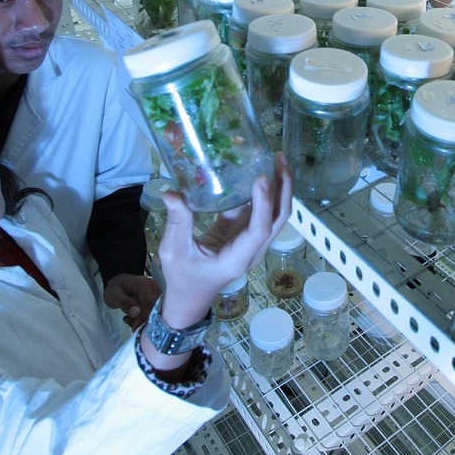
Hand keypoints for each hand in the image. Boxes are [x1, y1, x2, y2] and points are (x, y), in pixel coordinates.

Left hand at [103, 274, 159, 329]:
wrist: (120, 283)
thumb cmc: (116, 289)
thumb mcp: (113, 295)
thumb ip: (124, 303)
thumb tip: (136, 313)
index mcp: (143, 285)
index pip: (148, 304)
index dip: (143, 317)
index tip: (135, 327)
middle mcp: (153, 288)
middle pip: (154, 309)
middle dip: (142, 320)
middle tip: (130, 323)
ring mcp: (157, 294)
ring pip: (155, 313)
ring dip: (143, 320)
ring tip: (129, 318)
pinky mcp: (157, 300)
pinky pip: (154, 313)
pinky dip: (144, 318)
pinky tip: (134, 317)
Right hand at [155, 153, 292, 329]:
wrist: (190, 296)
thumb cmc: (183, 277)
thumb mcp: (174, 251)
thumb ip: (177, 222)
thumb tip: (171, 192)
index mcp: (236, 258)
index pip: (259, 229)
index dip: (264, 203)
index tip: (261, 177)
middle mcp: (251, 250)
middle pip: (278, 218)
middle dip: (283, 188)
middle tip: (278, 159)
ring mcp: (251, 242)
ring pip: (273, 214)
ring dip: (278, 187)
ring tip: (275, 159)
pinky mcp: (244, 234)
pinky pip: (259, 211)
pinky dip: (261, 192)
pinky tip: (256, 170)